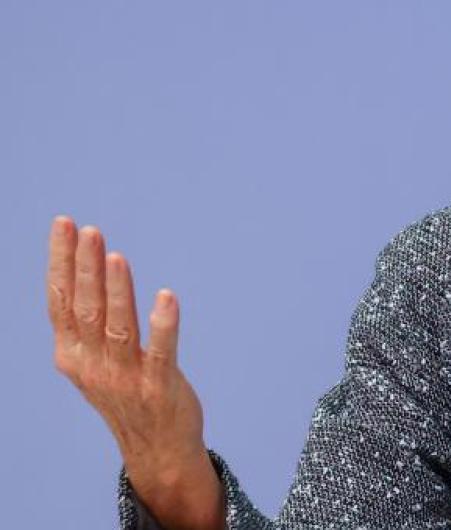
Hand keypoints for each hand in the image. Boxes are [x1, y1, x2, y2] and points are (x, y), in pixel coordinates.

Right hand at [45, 215, 224, 529]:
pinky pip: (161, 352)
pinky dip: (163, 324)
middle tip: (89, 230)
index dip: (61, 262)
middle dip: (85, 268)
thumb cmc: (127, 393)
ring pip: (117, 328)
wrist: (156, 449)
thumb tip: (83, 271)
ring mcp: (124, 378)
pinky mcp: (159, 387)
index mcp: (72, 355)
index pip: (60, 301)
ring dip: (117, 292)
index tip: (64, 224)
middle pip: (85, 309)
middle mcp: (92, 366)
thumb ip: (86, 325)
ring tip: (117, 257)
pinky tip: (167, 296)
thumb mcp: (95, 360)